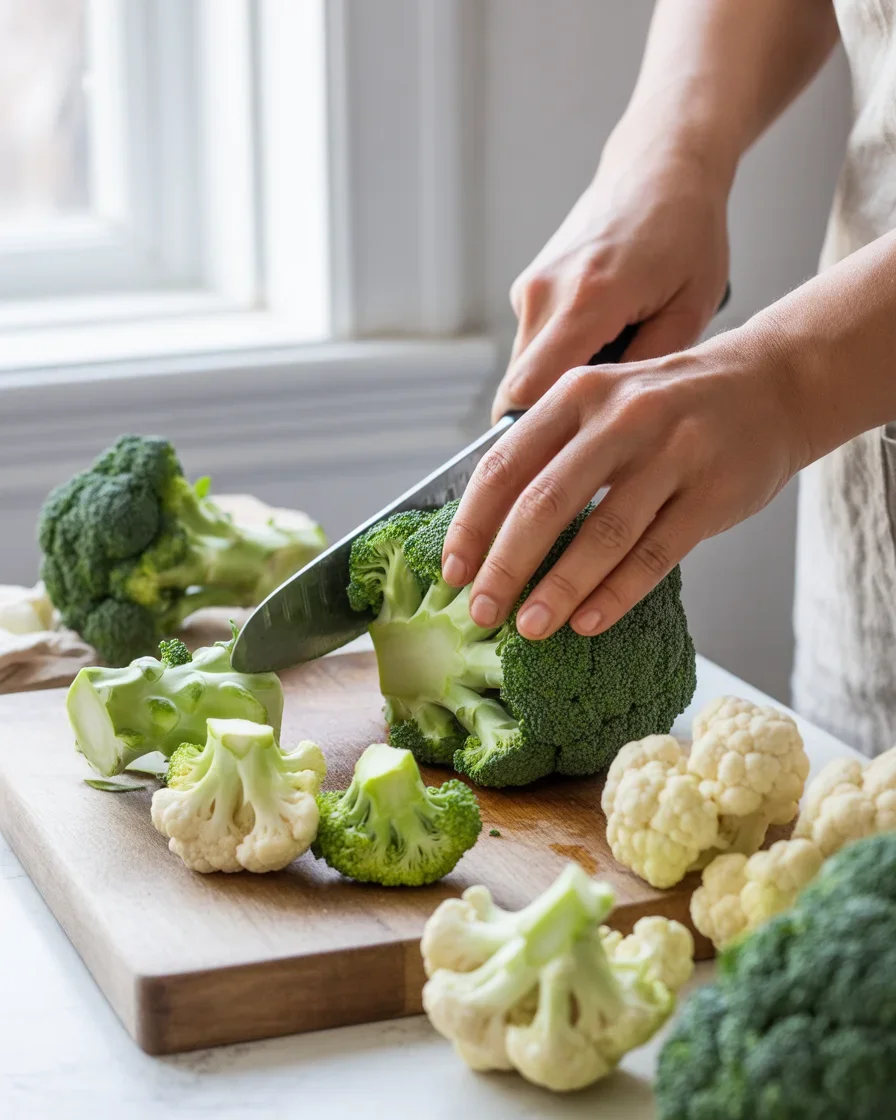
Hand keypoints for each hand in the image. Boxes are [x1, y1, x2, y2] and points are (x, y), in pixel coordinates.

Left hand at [442, 325, 809, 639]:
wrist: (773, 386)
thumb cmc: (670, 407)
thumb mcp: (604, 401)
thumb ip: (552, 449)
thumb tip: (488, 529)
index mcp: (578, 395)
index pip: (505, 465)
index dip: (472, 524)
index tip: (454, 572)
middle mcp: (621, 417)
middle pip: (545, 503)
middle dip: (506, 566)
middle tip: (482, 612)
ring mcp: (672, 454)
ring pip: (602, 533)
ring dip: (559, 589)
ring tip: (530, 628)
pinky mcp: (713, 493)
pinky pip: (655, 553)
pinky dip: (616, 593)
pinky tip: (587, 621)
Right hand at [491, 131, 730, 423]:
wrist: (660, 165)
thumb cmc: (688, 232)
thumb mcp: (691, 308)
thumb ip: (647, 373)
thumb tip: (611, 430)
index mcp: (588, 299)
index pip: (530, 396)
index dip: (535, 441)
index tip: (558, 470)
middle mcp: (546, 293)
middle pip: (517, 392)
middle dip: (545, 425)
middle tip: (587, 447)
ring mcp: (531, 288)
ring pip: (522, 372)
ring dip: (555, 392)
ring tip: (608, 388)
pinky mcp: (529, 286)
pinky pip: (531, 347)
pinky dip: (558, 363)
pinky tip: (602, 350)